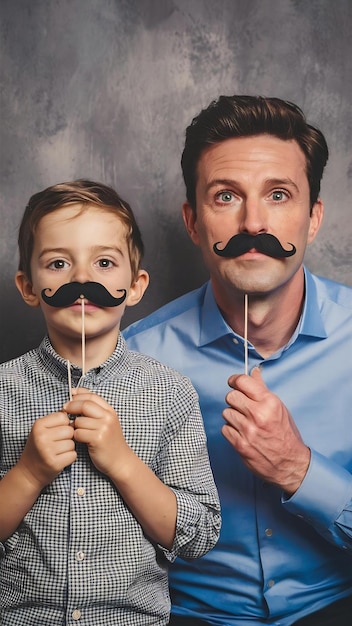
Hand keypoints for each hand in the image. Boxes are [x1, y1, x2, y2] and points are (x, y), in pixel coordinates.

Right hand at [18, 412, 75, 489]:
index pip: (63, 417)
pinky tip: (60, 459)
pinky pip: (73, 455)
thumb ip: (55, 421)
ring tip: (57, 452)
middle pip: (70, 430)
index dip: (64, 424)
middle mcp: (42, 437)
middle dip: (68, 437)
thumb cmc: (39, 448)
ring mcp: (47, 450)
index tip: (57, 431)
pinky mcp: (54, 463)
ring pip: (72, 443)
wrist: (29, 472)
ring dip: (68, 448)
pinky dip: (69, 457)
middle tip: (57, 443)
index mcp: (38, 425)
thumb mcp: (41, 430)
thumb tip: (75, 413)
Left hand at [63, 388, 130, 475]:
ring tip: (75, 430)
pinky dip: (75, 436)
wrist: (120, 460)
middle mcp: (108, 417)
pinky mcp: (98, 439)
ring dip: (73, 426)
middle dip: (71, 407)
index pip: (92, 396)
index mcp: (110, 411)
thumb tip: (74, 395)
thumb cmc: (109, 441)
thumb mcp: (105, 422)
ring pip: (79, 421)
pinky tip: (79, 439)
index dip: (78, 395)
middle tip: (64, 410)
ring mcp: (104, 428)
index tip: (69, 397)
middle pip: (84, 405)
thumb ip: (94, 410)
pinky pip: (78, 433)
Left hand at [222, 367, 309, 494]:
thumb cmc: (286, 435)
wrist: (290, 464)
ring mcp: (248, 430)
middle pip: (230, 396)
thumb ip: (263, 389)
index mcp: (269, 402)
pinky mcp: (240, 444)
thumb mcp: (279, 408)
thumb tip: (253, 371)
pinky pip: (225, 429)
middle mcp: (258, 414)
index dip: (235, 380)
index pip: (242, 381)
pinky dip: (231, 430)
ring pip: (226, 412)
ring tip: (245, 423)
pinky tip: (242, 433)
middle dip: (235, 400)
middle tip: (242, 407)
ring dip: (233, 416)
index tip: (233, 382)